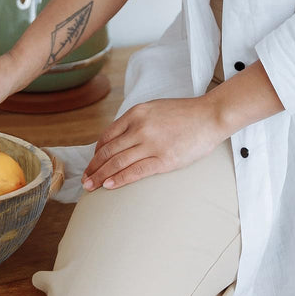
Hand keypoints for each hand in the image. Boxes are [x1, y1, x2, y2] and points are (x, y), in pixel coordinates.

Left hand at [81, 96, 226, 191]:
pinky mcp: (164, 159)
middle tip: (85, 179)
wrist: (209, 116)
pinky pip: (136, 171)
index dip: (97, 152)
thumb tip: (120, 139)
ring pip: (118, 162)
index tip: (93, 163)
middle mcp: (140, 127)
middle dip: (94, 167)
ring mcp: (151, 144)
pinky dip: (119, 179)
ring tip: (91, 187)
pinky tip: (109, 186)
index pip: (108, 135)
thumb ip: (137, 121)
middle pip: (109, 151)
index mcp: (137, 113)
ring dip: (101, 176)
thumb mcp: (155, 109)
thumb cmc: (184, 113)